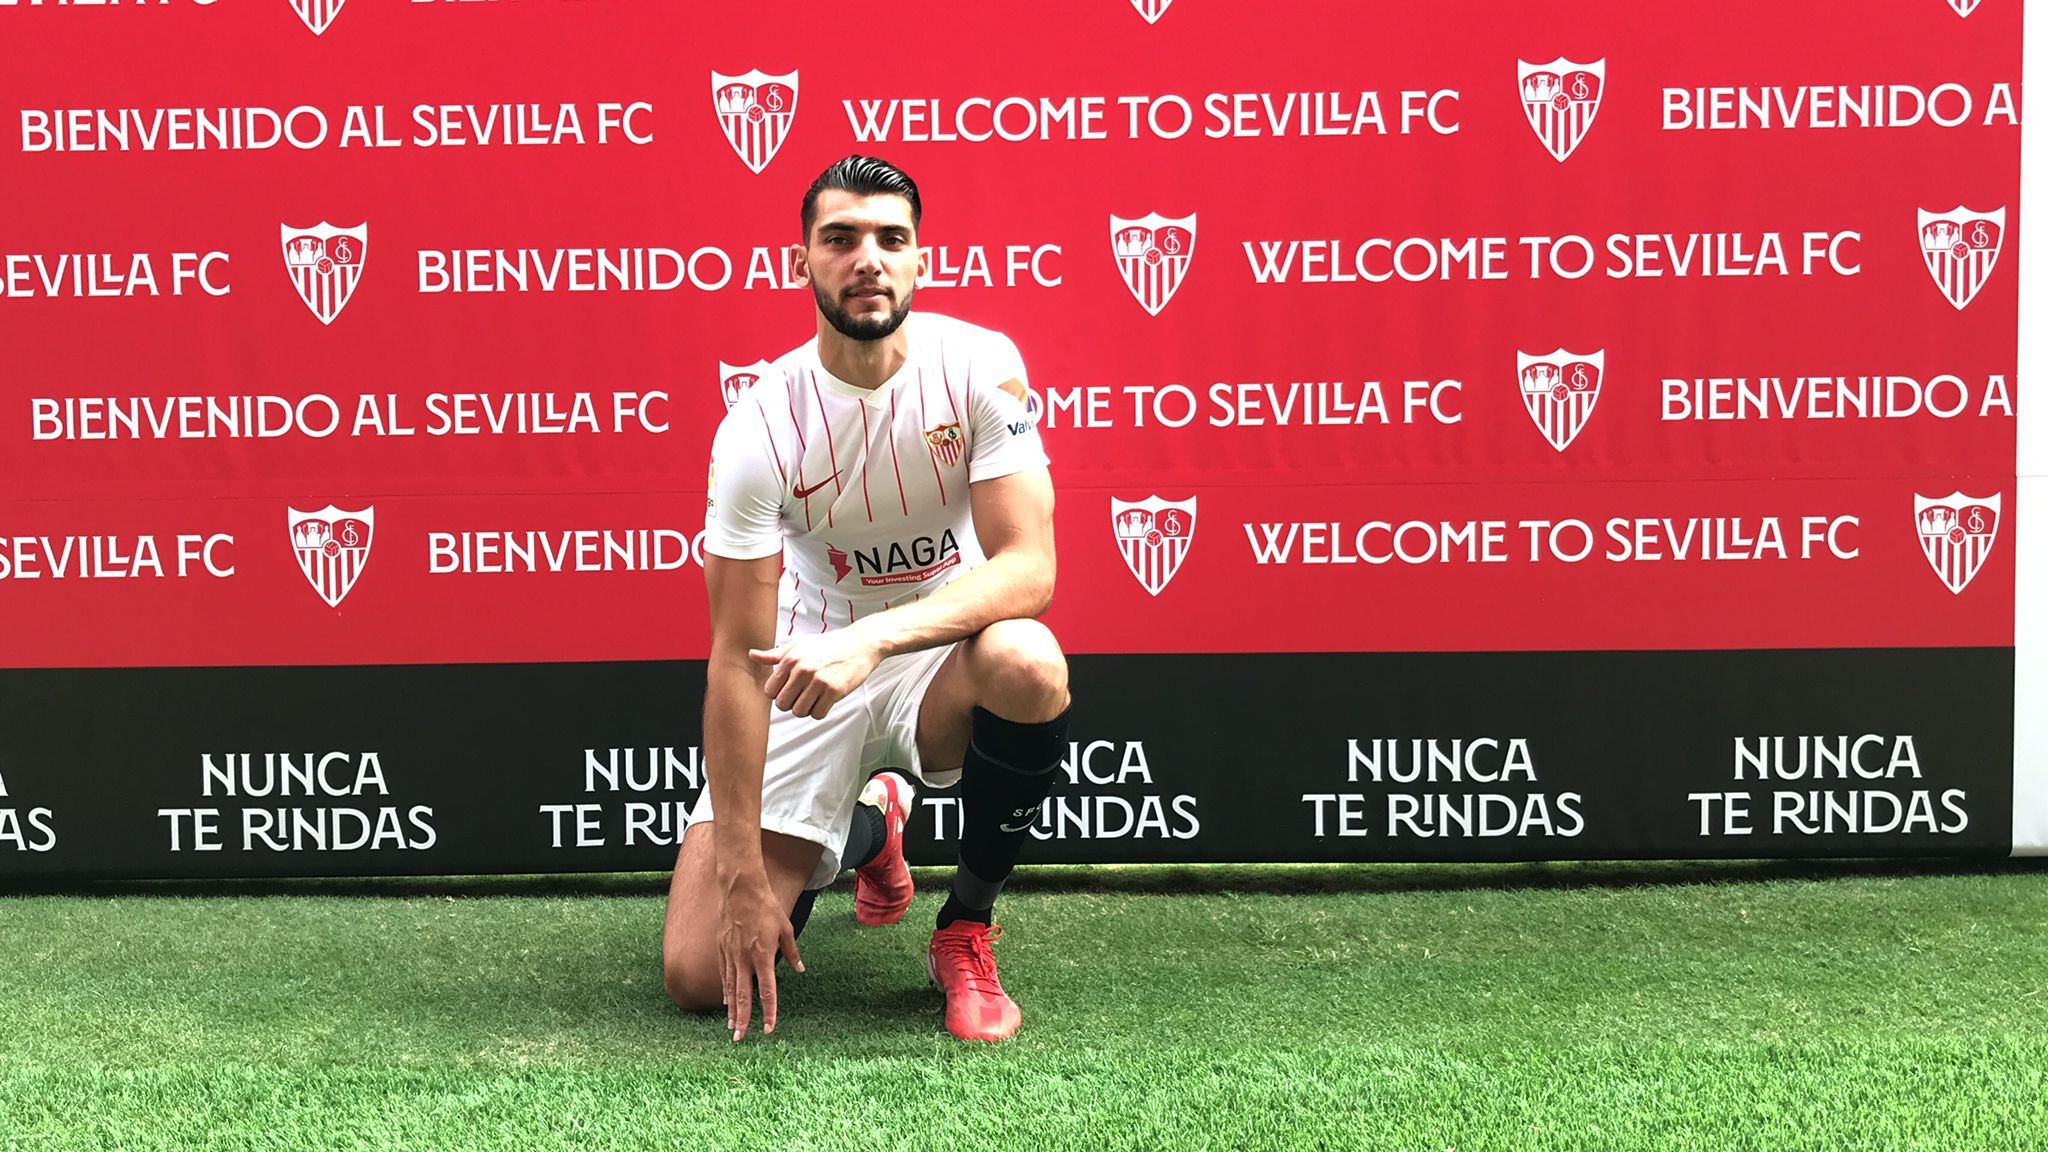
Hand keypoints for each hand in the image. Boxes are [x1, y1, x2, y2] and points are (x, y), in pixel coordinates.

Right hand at [718, 871, 801, 1040]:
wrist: (741, 889)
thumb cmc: (766, 907)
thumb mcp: (786, 929)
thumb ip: (792, 952)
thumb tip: (799, 970)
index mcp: (763, 956)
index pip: (767, 991)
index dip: (768, 1012)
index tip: (768, 1029)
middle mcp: (745, 959)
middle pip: (743, 997)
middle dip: (743, 1020)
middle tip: (740, 1039)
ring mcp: (731, 954)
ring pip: (731, 989)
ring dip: (732, 1010)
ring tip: (732, 1028)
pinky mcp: (722, 948)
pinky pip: (724, 974)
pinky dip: (726, 990)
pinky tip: (726, 1002)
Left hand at [750, 628, 884, 718]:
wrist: (860, 644)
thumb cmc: (829, 645)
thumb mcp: (799, 645)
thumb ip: (775, 655)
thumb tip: (752, 655)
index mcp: (790, 659)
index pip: (769, 691)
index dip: (778, 693)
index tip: (788, 689)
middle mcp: (802, 670)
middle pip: (782, 704)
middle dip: (791, 703)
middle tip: (802, 694)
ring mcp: (819, 681)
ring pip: (799, 712)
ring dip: (805, 708)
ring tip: (814, 697)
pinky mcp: (834, 691)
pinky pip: (818, 714)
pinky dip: (820, 710)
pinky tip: (824, 699)